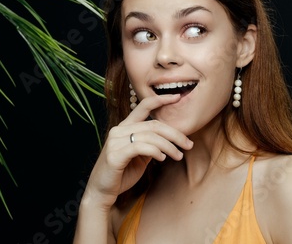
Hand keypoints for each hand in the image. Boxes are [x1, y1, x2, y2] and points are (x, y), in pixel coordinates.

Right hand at [82, 94, 193, 208]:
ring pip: (150, 136)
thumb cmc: (122, 174)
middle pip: (154, 124)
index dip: (161, 100)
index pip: (143, 106)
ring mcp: (115, 141)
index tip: (177, 97)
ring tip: (178, 155)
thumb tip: (170, 139)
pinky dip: (155, 151)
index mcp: (125, 127)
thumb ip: (151, 144)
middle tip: (189, 144)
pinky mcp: (115, 155)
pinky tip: (162, 158)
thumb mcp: (140, 156)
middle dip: (175, 134)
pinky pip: (141, 147)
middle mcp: (118, 130)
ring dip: (169, 146)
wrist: (102, 193)